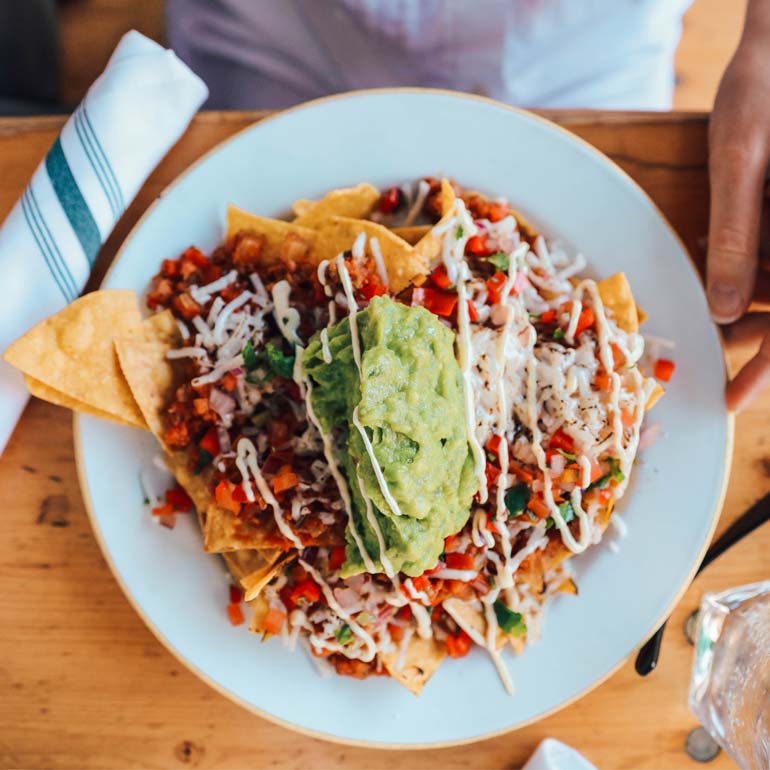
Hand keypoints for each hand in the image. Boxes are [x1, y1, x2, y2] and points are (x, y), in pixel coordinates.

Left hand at [707, 1, 769, 410]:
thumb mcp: (744, 156)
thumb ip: (739, 233)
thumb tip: (725, 308)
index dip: (768, 369)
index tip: (732, 401)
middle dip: (757, 342)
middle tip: (714, 370)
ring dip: (750, 306)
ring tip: (708, 319)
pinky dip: (752, 269)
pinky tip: (721, 272)